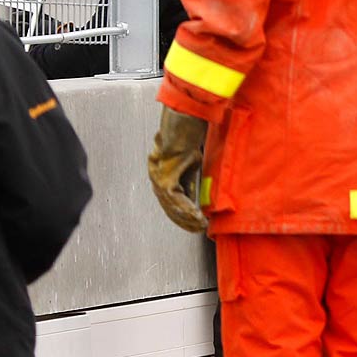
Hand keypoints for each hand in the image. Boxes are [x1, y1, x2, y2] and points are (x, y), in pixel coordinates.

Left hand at [148, 108, 208, 232]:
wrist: (181, 128)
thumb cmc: (186, 141)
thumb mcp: (191, 165)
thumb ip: (189, 182)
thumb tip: (195, 198)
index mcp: (162, 177)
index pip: (170, 202)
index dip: (182, 215)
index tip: (194, 223)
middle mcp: (157, 181)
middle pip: (170, 208)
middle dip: (185, 221)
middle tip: (198, 229)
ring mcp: (159, 181)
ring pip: (173, 207)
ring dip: (188, 218)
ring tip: (200, 225)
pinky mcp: (165, 181)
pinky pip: (176, 201)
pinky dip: (187, 210)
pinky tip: (197, 217)